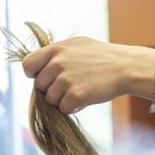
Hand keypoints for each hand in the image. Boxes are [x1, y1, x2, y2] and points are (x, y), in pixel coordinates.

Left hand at [21, 36, 151, 113]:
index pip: (28, 64)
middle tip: (71, 85)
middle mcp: (58, 63)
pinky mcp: (75, 95)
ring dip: (63, 99)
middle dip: (52, 89)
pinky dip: (73, 107)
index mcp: (56, 49)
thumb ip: (57, 53)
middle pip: (40, 86)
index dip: (34, 74)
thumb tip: (38, 65)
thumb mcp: (77, 45)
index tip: (45, 77)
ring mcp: (66, 80)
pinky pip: (63, 109)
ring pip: (51, 99)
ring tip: (81, 89)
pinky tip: (86, 98)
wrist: (126, 67)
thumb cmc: (103, 56)